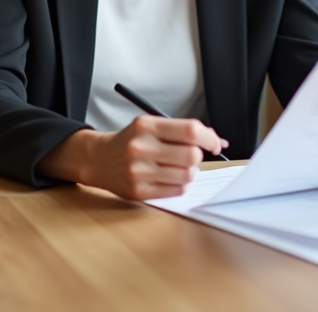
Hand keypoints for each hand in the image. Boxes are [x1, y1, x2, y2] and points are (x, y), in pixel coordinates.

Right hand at [39, 116, 227, 200]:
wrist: (99, 159)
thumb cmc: (131, 141)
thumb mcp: (151, 126)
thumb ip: (181, 131)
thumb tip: (218, 141)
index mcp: (147, 126)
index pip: (190, 130)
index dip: (209, 138)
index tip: (214, 144)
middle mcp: (141, 148)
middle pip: (192, 155)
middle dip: (198, 156)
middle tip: (191, 156)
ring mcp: (139, 172)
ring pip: (187, 175)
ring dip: (190, 172)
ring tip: (178, 167)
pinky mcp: (139, 191)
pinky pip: (177, 190)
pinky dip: (180, 184)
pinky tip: (170, 178)